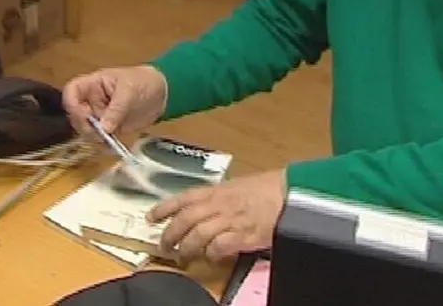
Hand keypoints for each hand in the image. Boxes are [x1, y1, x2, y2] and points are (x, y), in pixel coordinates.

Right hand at [62, 65, 167, 134]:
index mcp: (93, 84)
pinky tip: (113, 148)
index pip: (72, 92)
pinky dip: (105, 144)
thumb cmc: (144, 82)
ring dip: (94, 138)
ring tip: (108, 141)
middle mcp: (92, 101)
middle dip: (85, 126)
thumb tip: (104, 128)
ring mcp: (100, 115)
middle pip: (76, 115)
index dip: (72, 105)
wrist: (163, 93)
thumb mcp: (130, 91)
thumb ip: (116, 109)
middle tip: (100, 134)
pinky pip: (101, 138)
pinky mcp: (110, 127)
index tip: (83, 116)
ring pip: (86, 129)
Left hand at [147, 170, 286, 263]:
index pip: (183, 198)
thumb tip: (209, 207)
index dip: (164, 208)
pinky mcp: (242, 235)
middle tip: (163, 245)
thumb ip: (222, 196)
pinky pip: (219, 247)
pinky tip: (212, 257)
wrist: (291, 193)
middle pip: (185, 220)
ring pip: (197, 235)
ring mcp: (229, 220)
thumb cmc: (270, 188)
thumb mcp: (240, 186)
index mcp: (218, 190)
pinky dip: (212, 254)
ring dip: (186, 248)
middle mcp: (219, 204)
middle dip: (170, 234)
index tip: (151, 217)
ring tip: (182, 257)